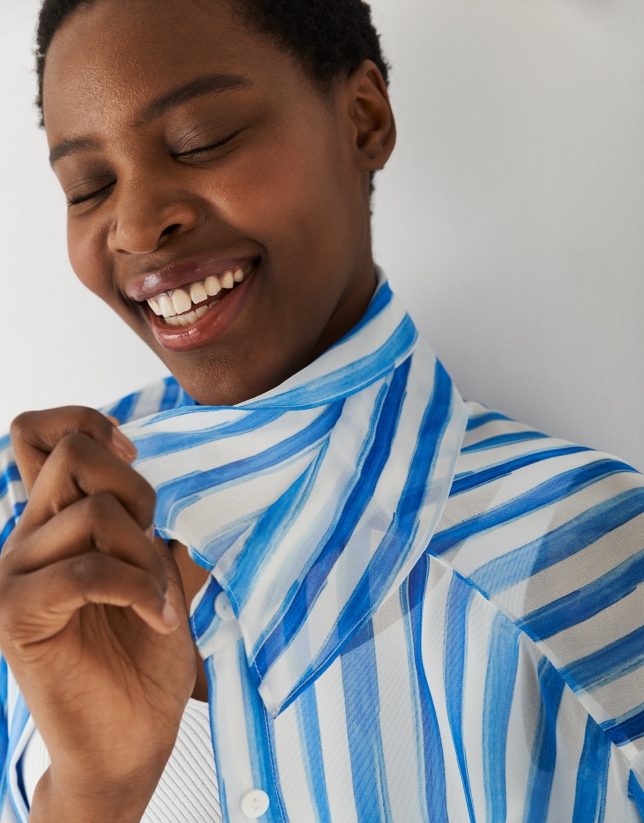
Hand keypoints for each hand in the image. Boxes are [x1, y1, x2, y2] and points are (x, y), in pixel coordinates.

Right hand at [0, 408, 195, 821]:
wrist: (130, 737)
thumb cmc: (146, 654)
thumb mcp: (164, 572)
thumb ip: (159, 524)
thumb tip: (194, 478)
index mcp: (55, 520)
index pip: (37, 433)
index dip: (86, 423)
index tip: (133, 459)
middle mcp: (27, 537)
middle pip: (73, 455)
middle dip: (137, 490)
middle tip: (154, 544)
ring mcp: (15, 573)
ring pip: (93, 512)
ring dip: (145, 556)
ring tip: (160, 601)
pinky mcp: (16, 614)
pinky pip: (85, 569)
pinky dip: (137, 588)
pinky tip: (158, 619)